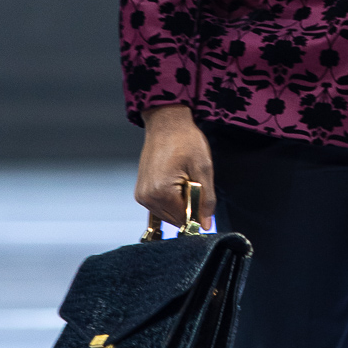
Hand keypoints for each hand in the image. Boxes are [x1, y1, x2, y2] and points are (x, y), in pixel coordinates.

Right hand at [136, 105, 215, 228]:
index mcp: (161, 192)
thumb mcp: (203, 168)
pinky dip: (170, 200)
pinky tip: (175, 182)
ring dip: (180, 202)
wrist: (167, 123)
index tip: (201, 191)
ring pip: (168, 214)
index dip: (198, 209)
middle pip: (175, 219)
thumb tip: (206, 225)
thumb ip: (206, 199)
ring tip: (182, 178)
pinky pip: (159, 207)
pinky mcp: (141, 192)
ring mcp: (142, 195)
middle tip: (191, 181)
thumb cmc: (184, 139)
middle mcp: (147, 197)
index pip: (185, 219)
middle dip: (188, 206)